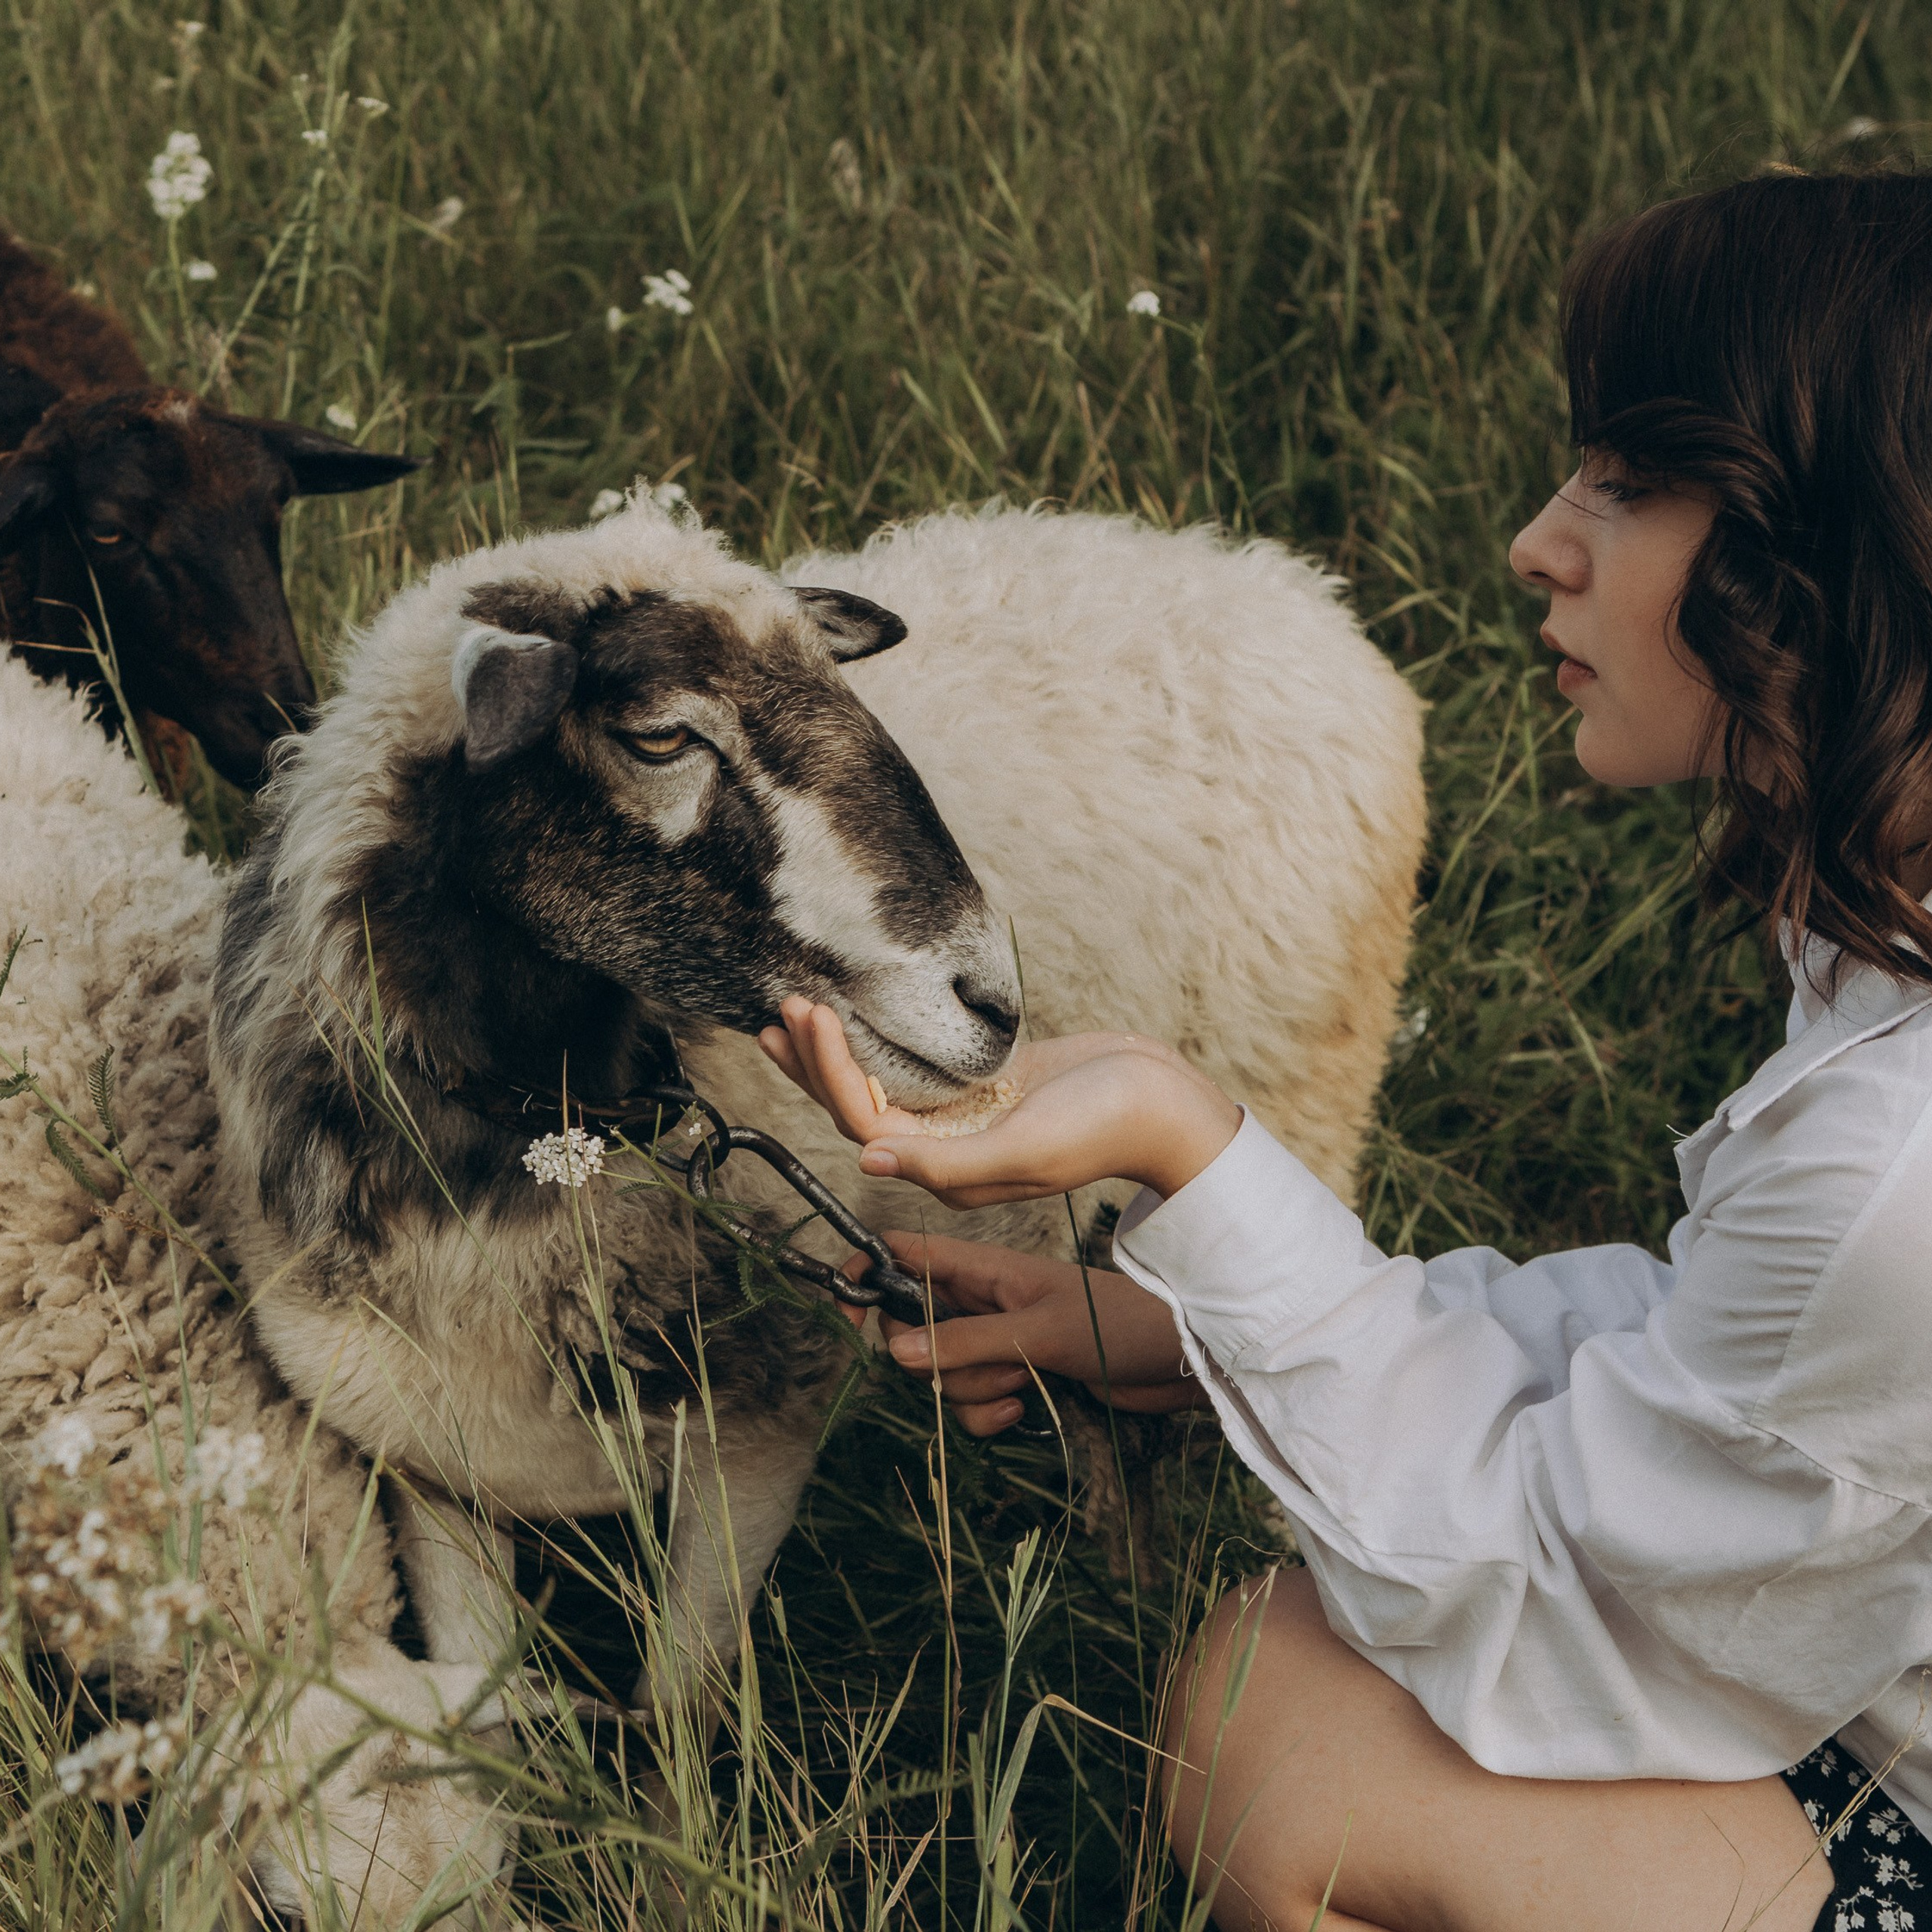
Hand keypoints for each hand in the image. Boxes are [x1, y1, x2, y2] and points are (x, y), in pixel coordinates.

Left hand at [758, 997, 1241, 1206]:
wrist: (1163, 1102)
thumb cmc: (1103, 1126)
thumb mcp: (1023, 1149)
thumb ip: (945, 1162)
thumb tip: (867, 1159)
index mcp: (949, 1171)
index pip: (865, 1121)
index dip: (830, 1072)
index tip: (811, 1015)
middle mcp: (946, 1150)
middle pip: (859, 1105)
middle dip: (816, 1060)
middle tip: (782, 1009)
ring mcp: (964, 1119)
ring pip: (881, 1085)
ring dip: (838, 1052)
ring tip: (799, 1011)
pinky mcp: (984, 1088)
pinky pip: (915, 1067)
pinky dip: (881, 1043)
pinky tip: (859, 1019)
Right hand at [851, 1230, 1205, 1435]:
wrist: (1181, 1360)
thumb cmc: (1121, 1323)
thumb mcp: (1039, 1331)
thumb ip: (967, 1342)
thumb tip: (893, 1351)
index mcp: (982, 1266)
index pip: (902, 1252)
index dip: (864, 1274)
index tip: (847, 1317)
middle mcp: (981, 1299)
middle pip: (910, 1327)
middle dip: (930, 1359)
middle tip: (976, 1360)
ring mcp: (997, 1339)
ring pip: (941, 1373)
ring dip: (969, 1390)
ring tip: (1021, 1381)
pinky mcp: (1015, 1375)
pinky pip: (970, 1402)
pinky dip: (988, 1412)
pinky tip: (1025, 1408)